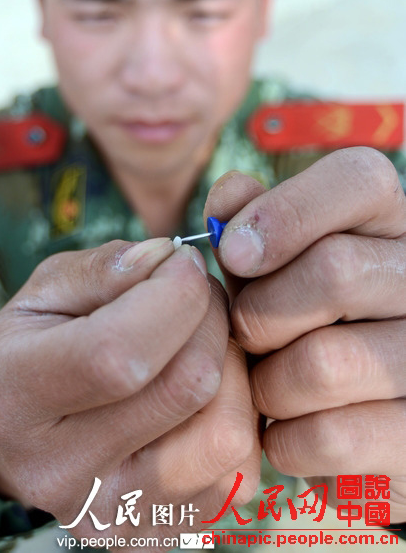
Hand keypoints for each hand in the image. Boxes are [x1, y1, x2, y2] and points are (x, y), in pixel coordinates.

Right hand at [0, 238, 259, 542]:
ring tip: (206, 341)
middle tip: (197, 293)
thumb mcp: (46, 292)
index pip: (119, 354)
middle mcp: (59, 473)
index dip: (173, 295)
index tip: (182, 261)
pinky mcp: (158, 532)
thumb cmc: (37, 348)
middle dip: (211, 318)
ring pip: (226, 435)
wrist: (26, 436)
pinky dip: (238, 416)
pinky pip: (239, 471)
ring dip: (234, 368)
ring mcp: (114, 515)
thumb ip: (104, 269)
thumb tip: (169, 260)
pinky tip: (208, 391)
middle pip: (186, 388)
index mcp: (13, 399)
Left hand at [205, 147, 405, 521]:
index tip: (233, 252)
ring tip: (266, 383)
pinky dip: (284, 439)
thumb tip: (229, 197)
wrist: (350, 422)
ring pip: (323, 362)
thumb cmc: (296, 323)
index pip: (361, 179)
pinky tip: (287, 428)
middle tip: (245, 332)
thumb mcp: (270, 266)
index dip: (285, 212)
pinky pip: (329, 437)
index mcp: (389, 225)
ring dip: (266, 382)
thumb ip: (248, 223)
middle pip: (335, 270)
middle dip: (260, 310)